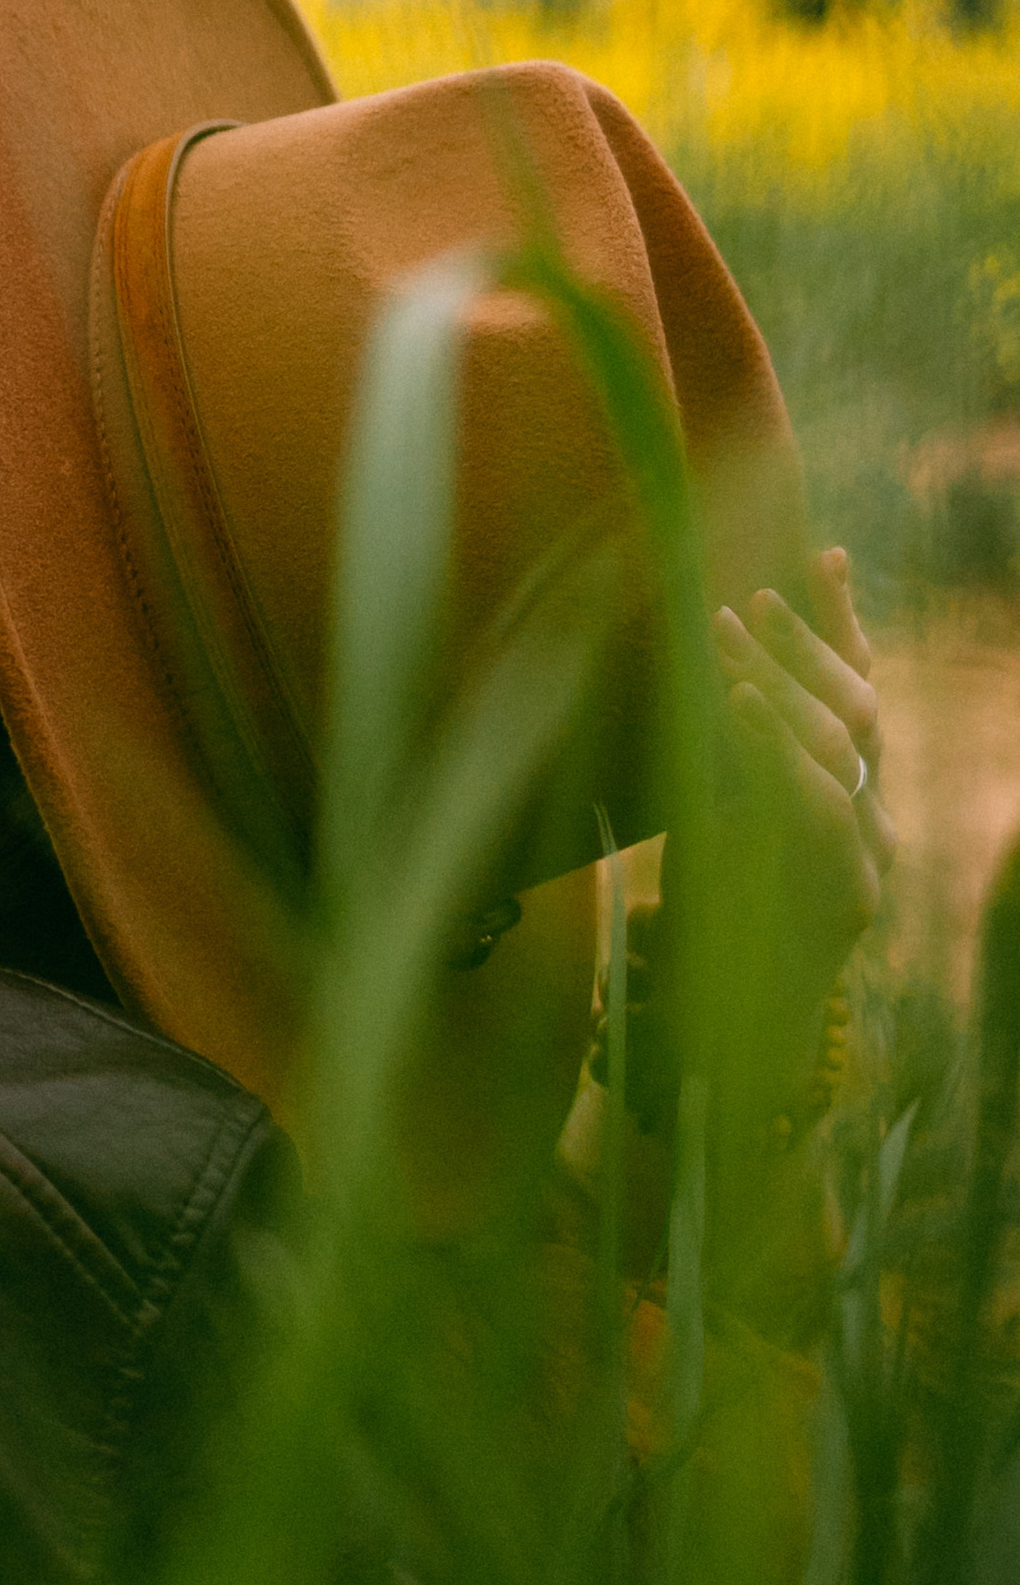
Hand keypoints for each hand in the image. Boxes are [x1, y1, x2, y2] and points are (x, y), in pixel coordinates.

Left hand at [708, 543, 892, 1065]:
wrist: (735, 1030)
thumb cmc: (720, 919)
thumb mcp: (721, 817)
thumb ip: (730, 755)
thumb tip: (709, 671)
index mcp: (852, 792)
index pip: (863, 690)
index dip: (846, 624)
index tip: (829, 555)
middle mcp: (875, 817)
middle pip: (857, 707)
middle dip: (803, 646)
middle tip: (748, 601)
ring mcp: (869, 856)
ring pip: (840, 746)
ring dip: (778, 682)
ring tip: (727, 636)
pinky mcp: (845, 893)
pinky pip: (813, 804)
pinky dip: (776, 748)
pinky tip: (741, 704)